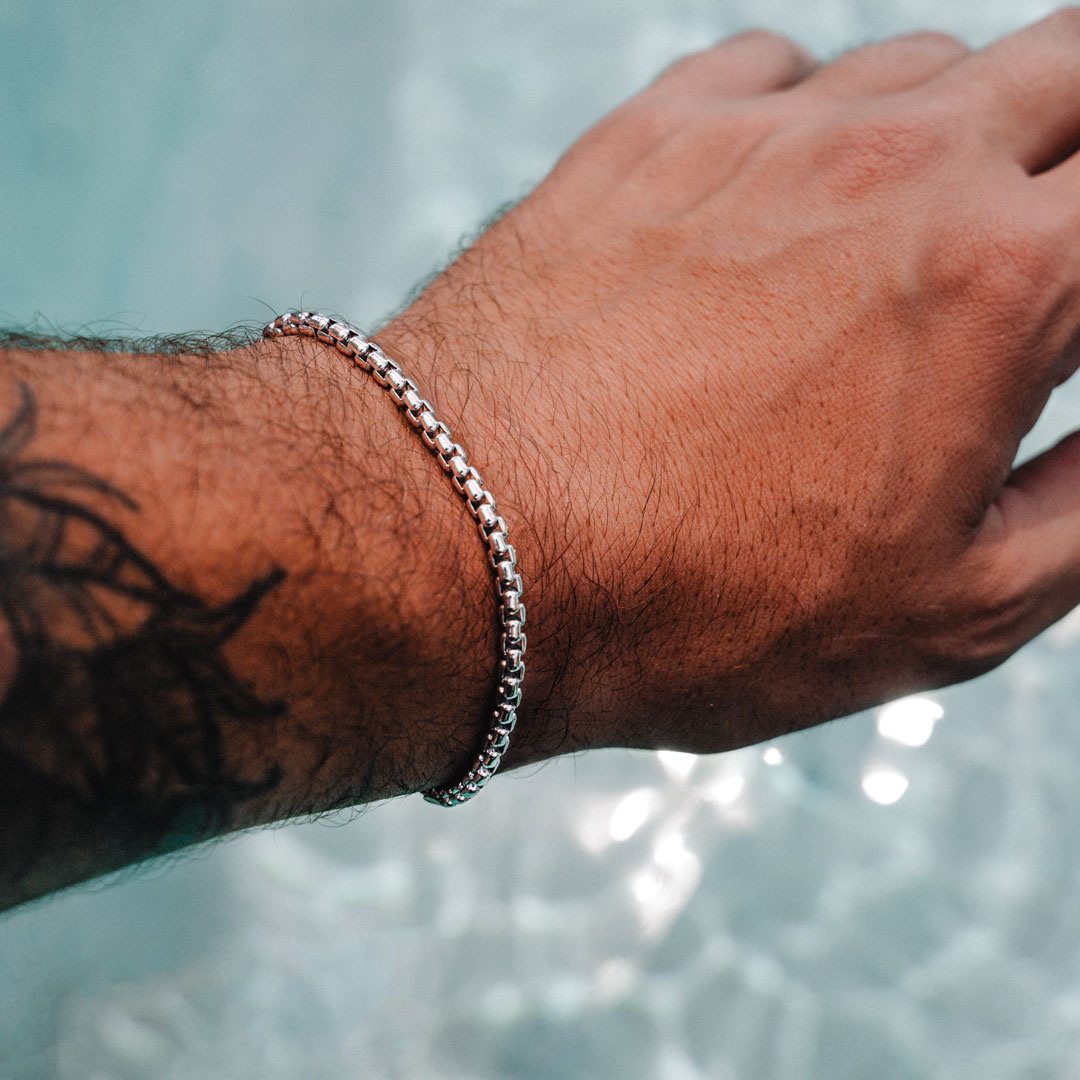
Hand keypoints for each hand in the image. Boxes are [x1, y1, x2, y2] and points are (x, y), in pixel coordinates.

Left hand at [378, 13, 1079, 760]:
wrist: (467, 545)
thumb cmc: (695, 603)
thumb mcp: (946, 612)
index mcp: (1003, 281)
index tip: (1074, 313)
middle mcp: (896, 164)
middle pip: (1069, 72)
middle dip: (1079, 151)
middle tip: (1051, 240)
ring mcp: (761, 134)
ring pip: (923, 66)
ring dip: (955, 134)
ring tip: (912, 240)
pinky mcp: (647, 139)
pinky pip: (773, 70)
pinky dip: (810, 118)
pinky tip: (780, 201)